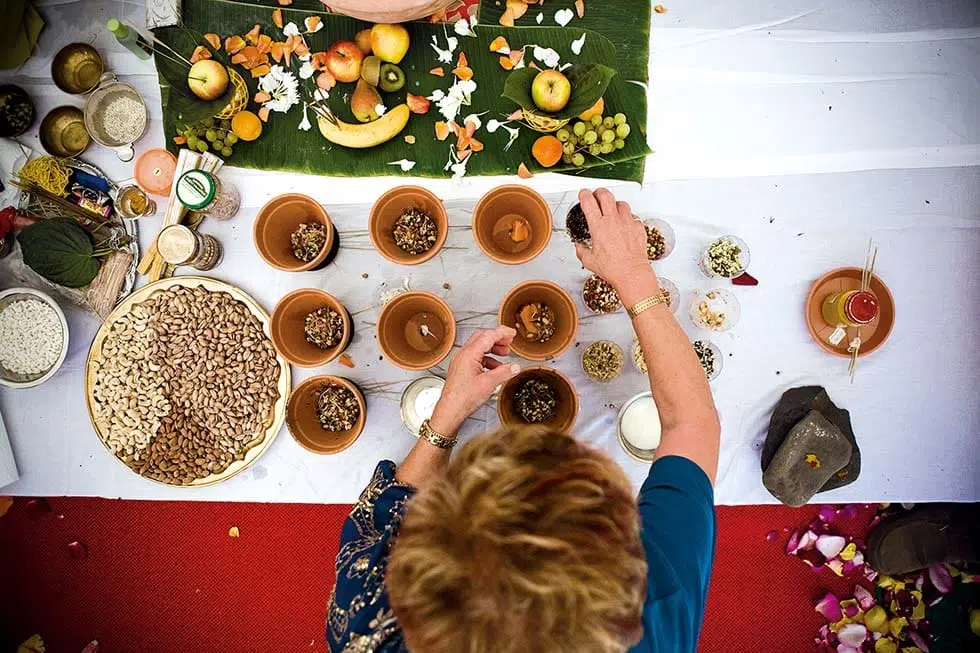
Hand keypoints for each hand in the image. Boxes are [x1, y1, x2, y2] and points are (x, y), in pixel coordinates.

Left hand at [428, 326, 520, 435]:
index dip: (502, 333)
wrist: (450, 410)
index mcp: (469, 354)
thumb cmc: (463, 398)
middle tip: (509, 341)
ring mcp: (461, 361)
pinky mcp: (461, 369)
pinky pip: (475, 357)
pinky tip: (495, 367)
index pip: (488, 335)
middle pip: (482, 337)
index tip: (511, 333)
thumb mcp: (489, 384)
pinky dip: (487, 358)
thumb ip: (504, 372)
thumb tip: (515, 366)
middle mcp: (463, 355)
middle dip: (497, 338)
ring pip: (478, 347)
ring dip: (492, 348)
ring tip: (504, 354)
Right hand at [574, 188, 657, 303]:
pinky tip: (625, 224)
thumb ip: (581, 250)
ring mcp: (627, 222)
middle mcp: (613, 220)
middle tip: (597, 195)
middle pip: (606, 195)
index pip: (589, 201)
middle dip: (599, 192)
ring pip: (621, 203)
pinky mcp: (638, 227)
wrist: (632, 273)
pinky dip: (627, 217)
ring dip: (615, 204)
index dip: (584, 194)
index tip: (583, 194)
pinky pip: (633, 216)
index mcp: (598, 226)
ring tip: (612, 210)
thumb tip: (579, 247)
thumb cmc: (613, 268)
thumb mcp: (589, 261)